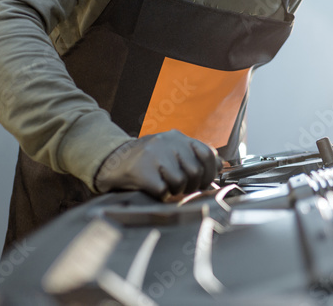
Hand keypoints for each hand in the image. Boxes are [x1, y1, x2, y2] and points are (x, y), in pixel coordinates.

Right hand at [94, 130, 221, 198]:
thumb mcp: (172, 150)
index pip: (207, 154)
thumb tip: (220, 166)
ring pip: (180, 182)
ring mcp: (155, 156)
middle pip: (195, 172)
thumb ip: (195, 155)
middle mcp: (168, 143)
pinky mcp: (142, 171)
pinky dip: (161, 195)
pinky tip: (153, 188)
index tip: (202, 181)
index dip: (209, 172)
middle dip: (190, 185)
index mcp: (178, 137)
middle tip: (180, 187)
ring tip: (164, 185)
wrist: (112, 160)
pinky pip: (163, 191)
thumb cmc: (147, 159)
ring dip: (174, 191)